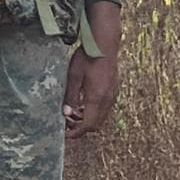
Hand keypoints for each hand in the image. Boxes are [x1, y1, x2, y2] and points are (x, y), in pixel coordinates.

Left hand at [65, 17, 119, 142]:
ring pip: (100, 117)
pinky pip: (104, 108)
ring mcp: (112, 95)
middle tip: (67, 122)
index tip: (65, 134)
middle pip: (95, 124)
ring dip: (88, 119)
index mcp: (96, 99)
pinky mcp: (113, 90)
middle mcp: (107, 100)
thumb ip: (70, 96)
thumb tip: (66, 113)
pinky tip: (83, 101)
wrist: (104, 44)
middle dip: (81, 127)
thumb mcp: (73, 77)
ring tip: (73, 111)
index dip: (76, 133)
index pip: (87, 125)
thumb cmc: (87, 58)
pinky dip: (93, 111)